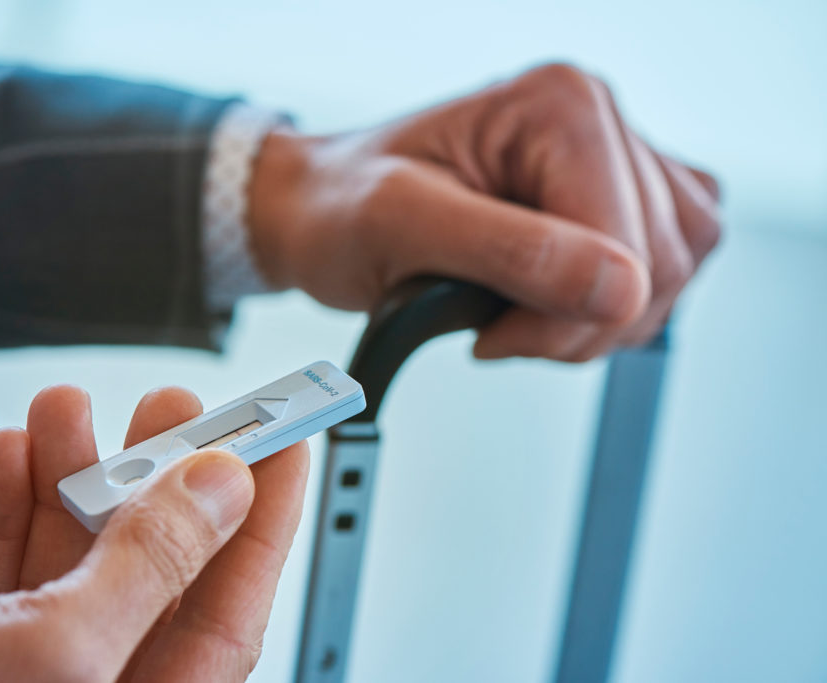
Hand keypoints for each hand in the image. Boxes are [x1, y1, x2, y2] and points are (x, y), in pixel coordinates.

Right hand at [0, 385, 308, 681]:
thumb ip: (147, 569)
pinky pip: (0, 562)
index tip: (288, 440)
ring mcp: (25, 667)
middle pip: (154, 568)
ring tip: (65, 407)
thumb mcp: (52, 651)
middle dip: (160, 477)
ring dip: (70, 473)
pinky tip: (5, 456)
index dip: (265, 520)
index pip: (232, 609)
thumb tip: (223, 487)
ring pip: (72, 554)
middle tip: (173, 404)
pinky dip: (2, 502)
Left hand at [249, 63, 720, 360]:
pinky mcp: (613, 197)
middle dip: (578, 324)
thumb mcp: (405, 226)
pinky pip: (666, 266)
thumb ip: (512, 252)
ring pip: (672, 271)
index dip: (568, 315)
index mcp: (558, 107)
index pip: (629, 244)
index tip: (494, 335)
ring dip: (595, 320)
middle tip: (498, 327)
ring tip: (514, 310)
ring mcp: (611, 158)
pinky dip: (610, 307)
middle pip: (660, 263)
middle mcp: (595, 118)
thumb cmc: (344, 207)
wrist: (322, 210)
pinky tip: (547, 299)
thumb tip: (619, 289)